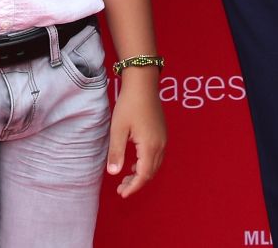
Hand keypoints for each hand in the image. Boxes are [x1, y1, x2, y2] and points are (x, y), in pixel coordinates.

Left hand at [106, 70, 166, 196]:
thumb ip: (116, 152)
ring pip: (155, 165)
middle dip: (136, 183)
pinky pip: (156, 156)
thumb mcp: (118, 129)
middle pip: (150, 172)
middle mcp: (160, 145)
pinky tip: (135, 162)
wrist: (143, 83)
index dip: (133, 187)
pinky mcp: (162, 133)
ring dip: (142, 174)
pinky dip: (146, 164)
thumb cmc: (129, 104)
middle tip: (121, 188)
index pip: (143, 175)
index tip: (122, 194)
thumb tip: (114, 174)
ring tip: (126, 177)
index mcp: (149, 146)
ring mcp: (163, 139)